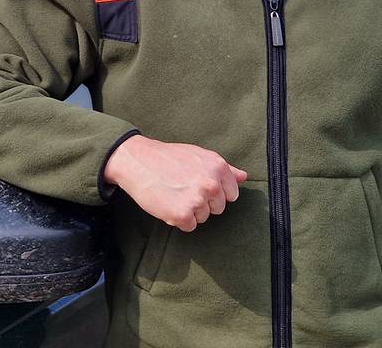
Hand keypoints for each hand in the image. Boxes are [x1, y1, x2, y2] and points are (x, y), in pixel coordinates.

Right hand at [103, 134, 248, 231]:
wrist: (137, 161)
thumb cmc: (167, 158)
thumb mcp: (199, 156)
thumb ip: (224, 169)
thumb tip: (244, 177)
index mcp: (218, 167)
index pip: (231, 194)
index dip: (214, 192)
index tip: (197, 185)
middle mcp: (211, 184)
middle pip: (218, 208)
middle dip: (202, 202)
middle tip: (182, 188)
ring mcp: (197, 200)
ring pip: (203, 217)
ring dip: (189, 211)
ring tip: (173, 193)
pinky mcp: (182, 215)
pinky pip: (189, 226)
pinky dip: (178, 219)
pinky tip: (167, 203)